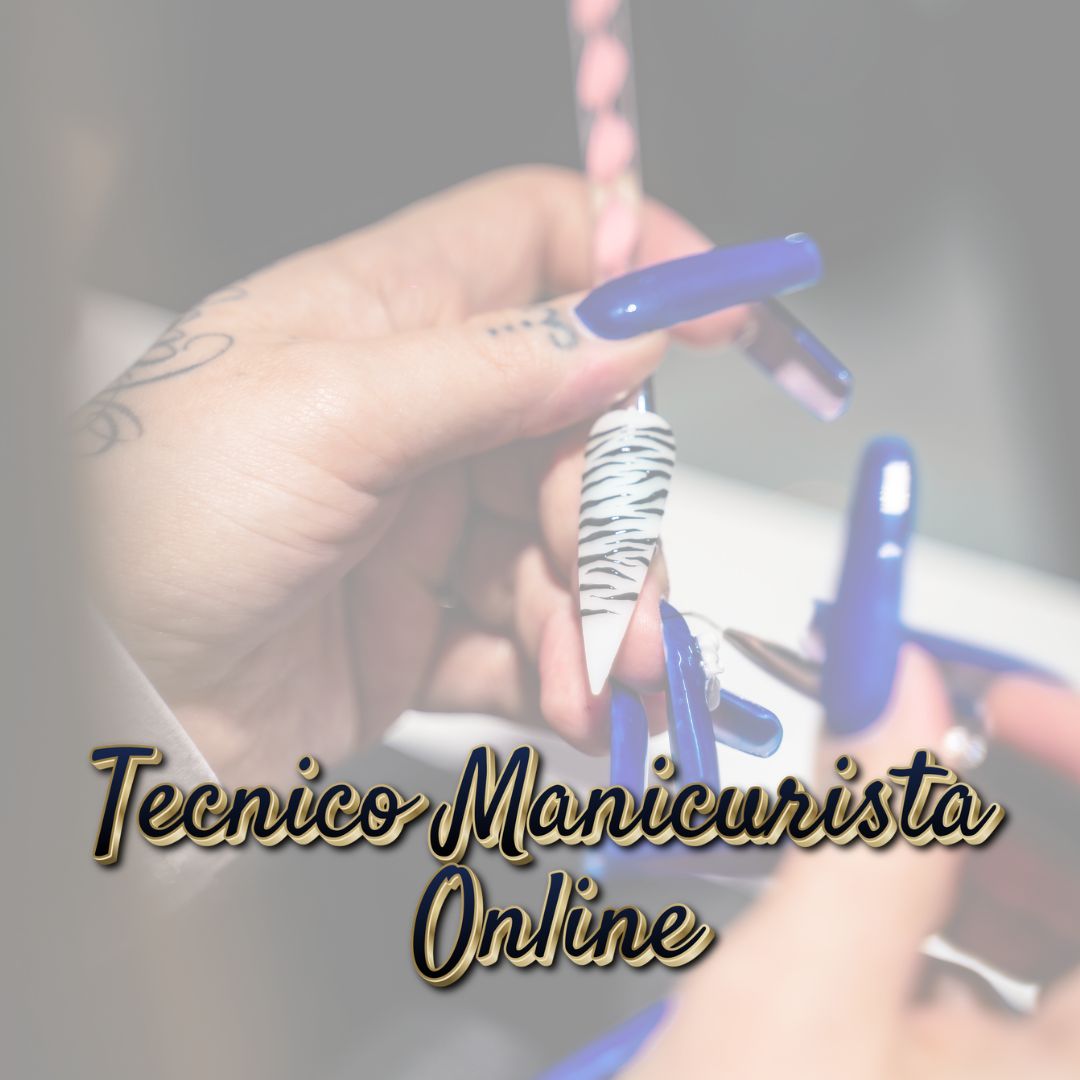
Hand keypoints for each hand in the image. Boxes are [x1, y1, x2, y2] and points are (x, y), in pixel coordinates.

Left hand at [77, 167, 746, 784]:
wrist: (102, 700)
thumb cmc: (156, 527)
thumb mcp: (326, 415)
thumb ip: (488, 370)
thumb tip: (622, 335)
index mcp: (379, 321)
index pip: (532, 247)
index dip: (631, 268)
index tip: (717, 319)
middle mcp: (411, 415)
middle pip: (573, 428)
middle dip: (613, 520)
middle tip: (626, 600)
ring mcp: (421, 523)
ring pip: (561, 546)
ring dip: (601, 617)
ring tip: (605, 681)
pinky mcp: (419, 622)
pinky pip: (523, 636)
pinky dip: (559, 672)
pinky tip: (571, 704)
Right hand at [625, 651, 1079, 1078]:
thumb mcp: (799, 1004)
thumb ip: (871, 830)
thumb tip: (897, 696)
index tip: (1002, 701)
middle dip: (1035, 800)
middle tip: (944, 733)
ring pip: (1072, 947)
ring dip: (1006, 854)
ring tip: (913, 807)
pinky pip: (1039, 994)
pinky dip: (981, 919)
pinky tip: (904, 903)